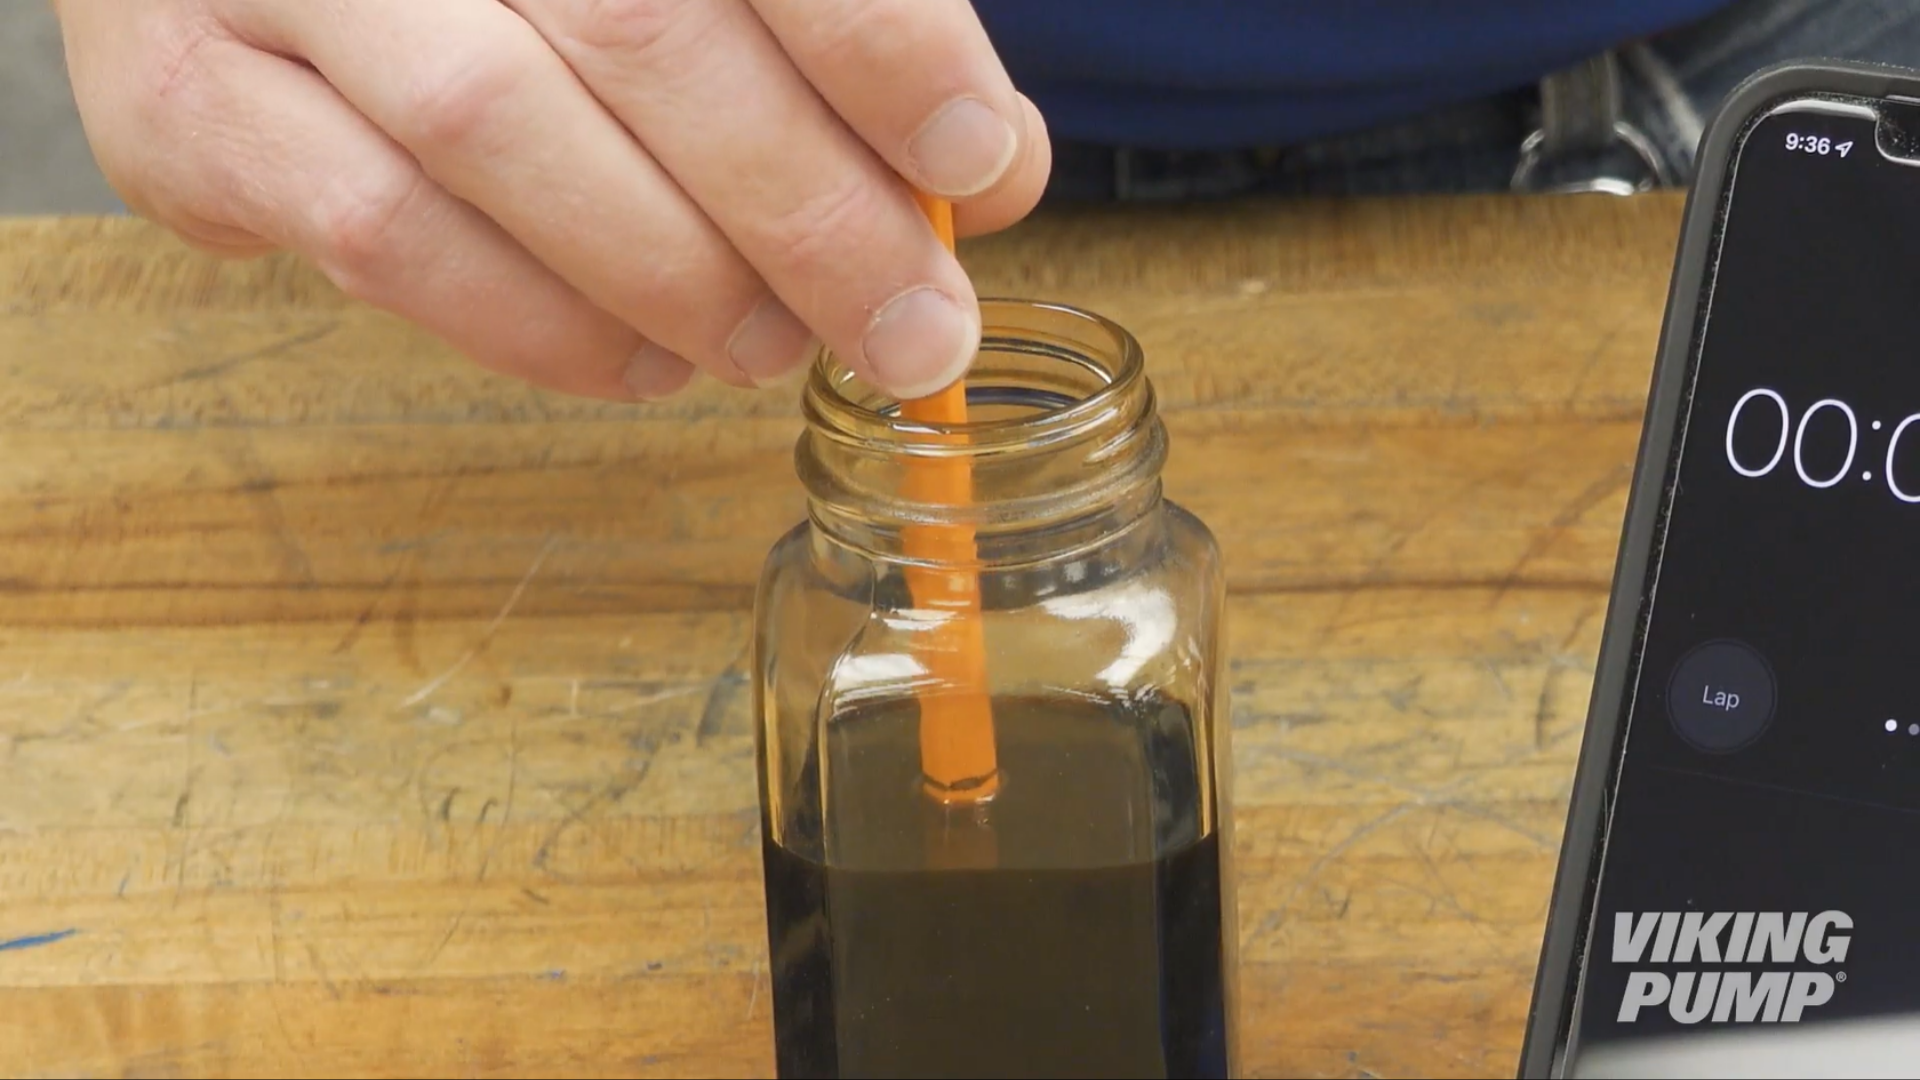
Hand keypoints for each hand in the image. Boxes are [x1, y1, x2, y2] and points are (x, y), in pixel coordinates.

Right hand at [55, 0, 1050, 400]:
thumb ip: (838, 31)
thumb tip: (983, 170)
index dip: (881, 41)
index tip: (972, 157)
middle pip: (643, 30)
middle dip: (811, 211)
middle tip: (912, 328)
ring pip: (500, 138)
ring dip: (677, 277)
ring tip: (773, 346)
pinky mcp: (191, 103)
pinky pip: (387, 239)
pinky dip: (543, 326)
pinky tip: (642, 358)